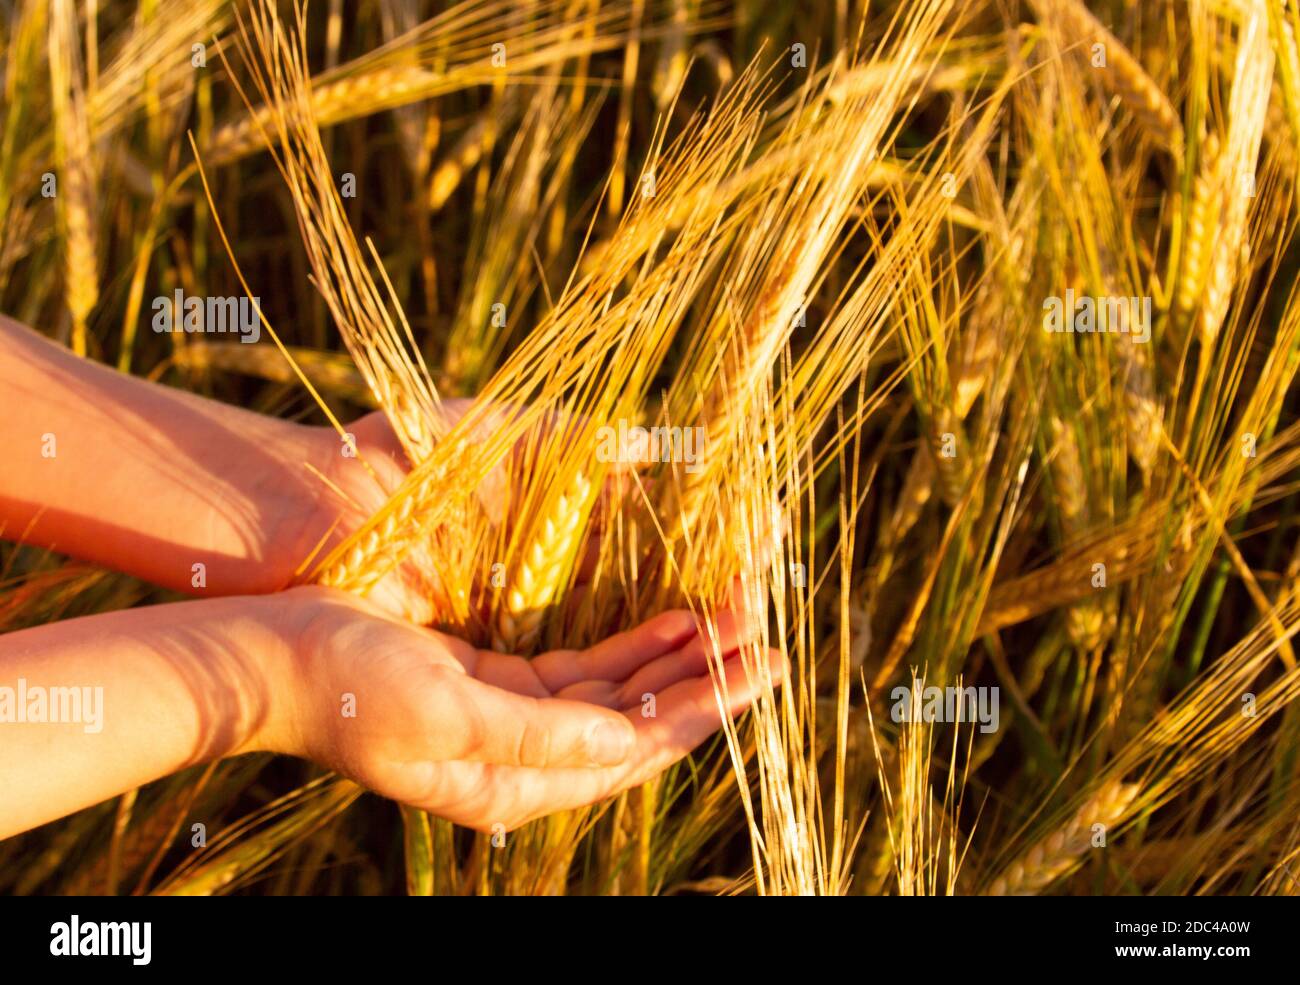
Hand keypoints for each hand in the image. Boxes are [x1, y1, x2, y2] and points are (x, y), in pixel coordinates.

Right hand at [267, 585, 780, 830]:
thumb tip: (625, 741)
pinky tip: (669, 619)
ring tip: (732, 622)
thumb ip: (540, 734)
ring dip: (676, 660)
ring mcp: (516, 722)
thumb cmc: (350, 689)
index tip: (760, 672)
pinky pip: (587, 670)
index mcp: (516, 784)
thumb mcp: (447, 715)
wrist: (276, 660)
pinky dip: (632, 645)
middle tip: (766, 641)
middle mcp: (526, 761)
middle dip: (705, 683)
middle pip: (641, 723)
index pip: (637, 751)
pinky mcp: (501, 685)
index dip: (704, 712)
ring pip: (621, 694)